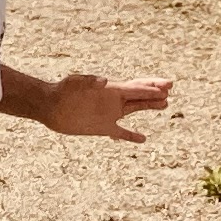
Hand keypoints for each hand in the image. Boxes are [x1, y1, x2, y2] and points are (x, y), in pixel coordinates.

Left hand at [45, 73, 171, 143]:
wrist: (50, 106)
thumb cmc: (62, 91)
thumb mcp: (74, 83)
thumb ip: (89, 81)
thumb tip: (104, 81)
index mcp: (110, 89)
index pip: (136, 87)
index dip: (151, 87)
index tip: (166, 86)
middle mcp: (113, 100)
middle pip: (139, 96)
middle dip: (155, 93)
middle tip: (170, 90)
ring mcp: (109, 113)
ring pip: (135, 109)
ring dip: (149, 107)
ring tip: (165, 104)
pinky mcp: (103, 127)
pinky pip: (121, 132)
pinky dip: (131, 136)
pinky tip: (142, 139)